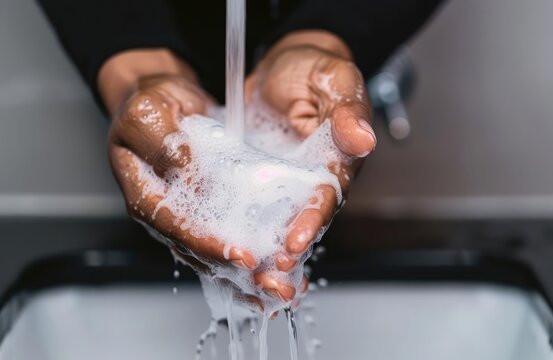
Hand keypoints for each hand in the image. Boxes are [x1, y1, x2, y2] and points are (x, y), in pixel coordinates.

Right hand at [101, 50, 300, 307]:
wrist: (162, 101)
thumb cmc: (149, 104)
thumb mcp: (148, 112)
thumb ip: (163, 141)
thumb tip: (186, 165)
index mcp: (146, 195)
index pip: (177, 228)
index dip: (208, 244)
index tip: (241, 257)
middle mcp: (168, 214)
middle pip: (202, 253)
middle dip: (239, 272)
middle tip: (273, 286)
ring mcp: (189, 217)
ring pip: (219, 255)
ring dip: (251, 275)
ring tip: (284, 289)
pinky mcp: (210, 212)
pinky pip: (232, 238)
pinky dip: (256, 255)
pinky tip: (281, 271)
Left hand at [246, 31, 376, 271]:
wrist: (283, 69)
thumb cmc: (313, 71)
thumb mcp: (333, 78)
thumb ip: (347, 108)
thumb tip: (362, 138)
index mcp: (336, 162)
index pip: (326, 198)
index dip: (312, 220)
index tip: (296, 240)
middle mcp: (309, 182)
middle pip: (300, 223)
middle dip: (285, 251)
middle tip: (268, 273)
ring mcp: (281, 186)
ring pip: (271, 225)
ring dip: (260, 251)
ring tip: (245, 273)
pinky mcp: (253, 183)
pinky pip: (244, 210)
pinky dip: (234, 231)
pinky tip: (219, 251)